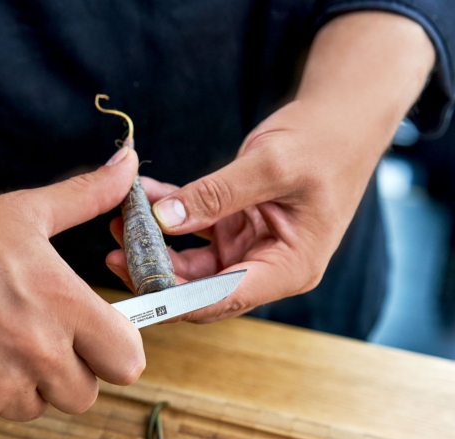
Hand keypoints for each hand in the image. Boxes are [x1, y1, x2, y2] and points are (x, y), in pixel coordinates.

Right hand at [0, 147, 144, 426]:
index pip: (127, 363)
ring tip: (2, 341)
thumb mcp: (28, 211)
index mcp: (64, 306)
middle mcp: (38, 353)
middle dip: (73, 371)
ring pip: (42, 406)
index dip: (118, 351)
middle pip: (86, 393)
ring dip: (31, 384)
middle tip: (45, 337)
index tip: (101, 338)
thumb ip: (88, 195)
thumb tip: (128, 164)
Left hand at [107, 12, 434, 322]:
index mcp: (289, 267)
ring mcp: (251, 249)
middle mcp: (269, 266)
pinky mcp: (238, 228)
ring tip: (119, 222)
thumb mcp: (271, 165)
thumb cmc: (325, 141)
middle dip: (157, 273)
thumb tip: (163, 219)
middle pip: (202, 288)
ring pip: (192, 264)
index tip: (134, 287)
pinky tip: (144, 198)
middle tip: (115, 251)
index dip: (176, 300)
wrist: (343, 118)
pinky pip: (195, 230)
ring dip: (156, 245)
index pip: (223, 299)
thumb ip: (216, 195)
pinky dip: (170, 216)